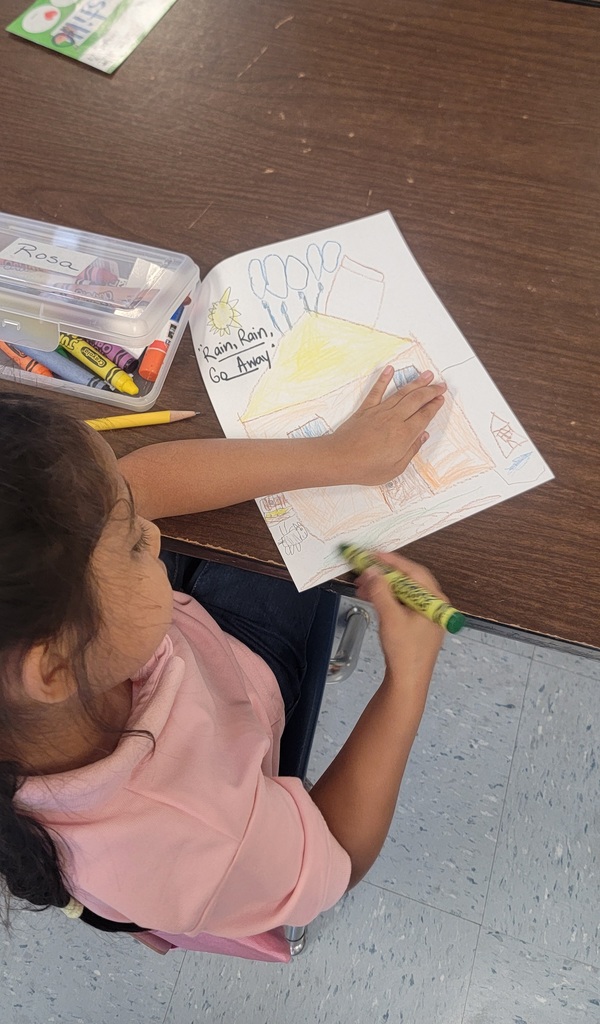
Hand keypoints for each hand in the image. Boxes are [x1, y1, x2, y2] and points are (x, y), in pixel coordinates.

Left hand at [326, 367, 445, 485]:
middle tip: (440, 385)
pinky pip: (377, 391)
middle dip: (431, 391)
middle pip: (417, 400)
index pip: (424, 415)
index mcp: (404, 434)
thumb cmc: (365, 468)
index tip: (441, 399)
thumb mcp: (395, 468)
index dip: (434, 406)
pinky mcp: (366, 409)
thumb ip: (411, 451)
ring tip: (426, 375)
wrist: (339, 459)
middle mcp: (394, 419)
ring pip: (401, 393)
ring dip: (415, 383)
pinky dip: (384, 379)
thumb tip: (422, 437)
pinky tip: (390, 370)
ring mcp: (379, 412)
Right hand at [355, 551, 445, 705]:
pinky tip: (371, 597)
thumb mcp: (391, 618)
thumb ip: (381, 591)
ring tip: (363, 585)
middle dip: (384, 573)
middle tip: (365, 568)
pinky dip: (386, 597)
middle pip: (408, 580)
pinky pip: (401, 602)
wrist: (408, 681)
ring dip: (382, 585)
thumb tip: (372, 571)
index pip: (413, 571)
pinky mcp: (417, 623)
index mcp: (434, 601)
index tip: (373, 554)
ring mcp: (425, 614)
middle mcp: (433, 605)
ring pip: (402, 591)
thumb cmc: (406, 654)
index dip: (392, 561)